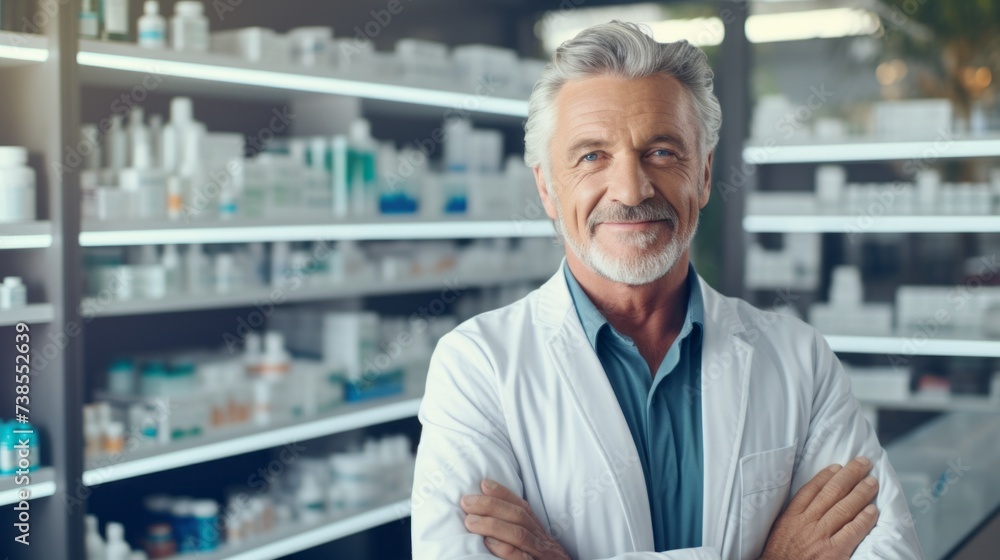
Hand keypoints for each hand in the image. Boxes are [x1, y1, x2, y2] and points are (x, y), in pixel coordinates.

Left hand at [461, 479, 570, 559]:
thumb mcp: (537, 549)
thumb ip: (519, 534)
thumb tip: (489, 518)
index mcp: (542, 535)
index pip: (524, 508)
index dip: (504, 494)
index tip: (484, 484)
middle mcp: (543, 542)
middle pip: (519, 517)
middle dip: (491, 506)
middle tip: (466, 502)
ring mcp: (541, 556)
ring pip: (519, 534)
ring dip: (492, 525)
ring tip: (469, 521)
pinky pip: (522, 558)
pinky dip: (505, 549)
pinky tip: (488, 543)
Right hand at [759, 456, 879, 559]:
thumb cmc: (780, 557)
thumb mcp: (780, 532)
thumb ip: (792, 518)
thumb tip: (808, 506)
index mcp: (791, 517)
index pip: (810, 490)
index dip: (826, 476)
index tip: (838, 466)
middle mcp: (806, 523)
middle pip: (831, 493)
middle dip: (849, 475)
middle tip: (863, 464)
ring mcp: (820, 537)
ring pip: (844, 508)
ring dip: (861, 492)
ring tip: (872, 482)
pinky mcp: (833, 553)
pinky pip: (852, 531)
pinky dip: (863, 519)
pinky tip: (873, 510)